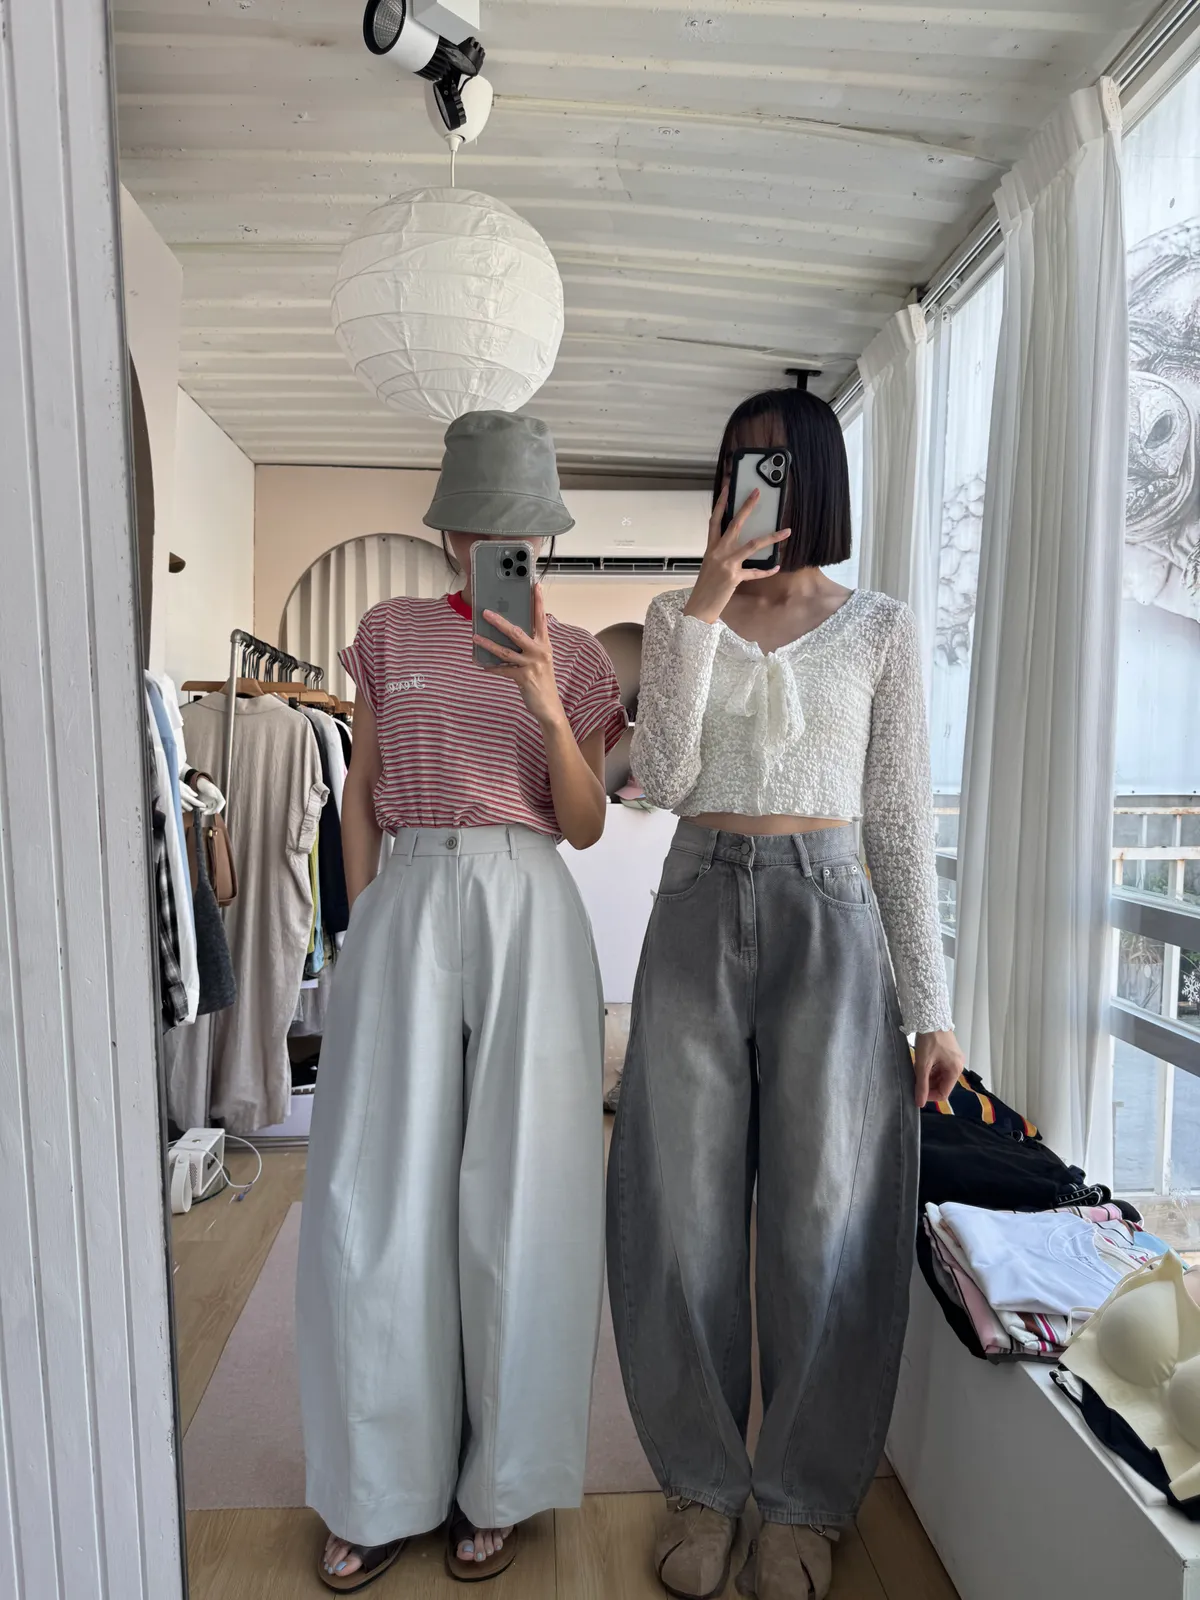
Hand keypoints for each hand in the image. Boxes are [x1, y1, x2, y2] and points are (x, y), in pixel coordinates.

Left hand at [475, 585, 565, 728]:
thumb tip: (510, 632)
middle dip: (500, 622)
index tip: (535, 585)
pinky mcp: (523, 678)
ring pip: (505, 651)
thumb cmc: (542, 679)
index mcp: (545, 644)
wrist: (549, 705)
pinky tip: (480, 663)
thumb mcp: (540, 659)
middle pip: (517, 632)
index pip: (541, 618)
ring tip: (475, 637)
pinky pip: (502, 670)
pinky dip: (490, 667)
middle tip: (485, 612)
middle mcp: (540, 652)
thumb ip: (529, 645)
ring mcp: (532, 665)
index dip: (538, 601)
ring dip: (488, 643)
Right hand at [683, 481, 785, 623]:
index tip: (729, 488)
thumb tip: (737, 544)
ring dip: (772, 537)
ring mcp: (727, 563)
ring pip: (753, 545)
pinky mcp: (735, 577)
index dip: (721, 503)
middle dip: (747, 507)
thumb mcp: (710, 564)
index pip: (715, 520)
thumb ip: (721, 552)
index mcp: (711, 547)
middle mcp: (719, 552)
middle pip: (735, 524)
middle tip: (757, 494)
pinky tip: (777, 566)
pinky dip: (767, 570)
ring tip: (786, 531)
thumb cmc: (706, 586)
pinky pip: (756, 572)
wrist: (700, 606)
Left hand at [913, 1029, 964, 1108]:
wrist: (931, 1017)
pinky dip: (931, 1070)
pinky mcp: (948, 1053)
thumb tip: (919, 1103)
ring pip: (940, 1076)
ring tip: (916, 1074)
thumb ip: (921, 1085)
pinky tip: (921, 1066)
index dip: (930, 1096)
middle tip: (915, 1083)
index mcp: (955, 1070)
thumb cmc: (929, 1039)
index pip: (944, 1093)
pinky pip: (940, 1067)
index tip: (917, 1094)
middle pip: (943, 1084)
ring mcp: (954, 1059)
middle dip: (929, 1086)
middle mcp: (958, 1065)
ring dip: (929, 1078)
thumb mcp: (923, 1064)